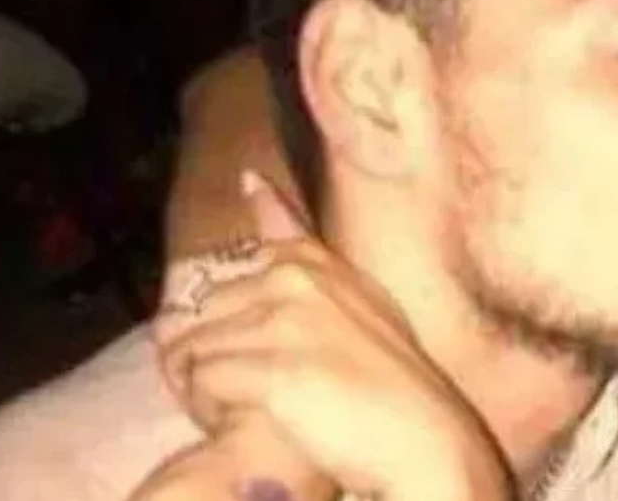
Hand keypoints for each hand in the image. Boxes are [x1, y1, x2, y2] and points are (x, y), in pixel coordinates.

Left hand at [142, 172, 510, 500]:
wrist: (422, 437)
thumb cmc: (396, 383)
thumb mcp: (368, 310)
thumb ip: (321, 269)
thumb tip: (268, 202)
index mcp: (320, 267)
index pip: (276, 226)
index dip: (261, 205)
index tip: (248, 180)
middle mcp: (295, 281)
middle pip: (206, 308)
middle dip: (211, 350)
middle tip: (246, 387)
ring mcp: (284, 321)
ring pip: (195, 348)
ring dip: (204, 385)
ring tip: (243, 410)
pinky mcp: (275, 368)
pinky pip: (202, 382)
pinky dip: (207, 408)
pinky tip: (239, 421)